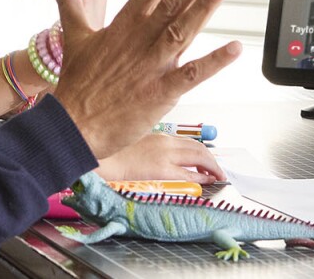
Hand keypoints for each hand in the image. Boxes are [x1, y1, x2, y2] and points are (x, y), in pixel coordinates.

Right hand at [51, 0, 240, 160]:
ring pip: (182, 32)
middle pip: (171, 4)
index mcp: (122, 27)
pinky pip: (192, 74)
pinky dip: (214, 62)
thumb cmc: (76, 85)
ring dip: (204, 10)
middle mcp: (140, 42)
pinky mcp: (161, 92)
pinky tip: (235, 48)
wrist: (72, 126)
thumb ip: (71, 7)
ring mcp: (152, 66)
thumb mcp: (75, 39)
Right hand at [95, 133, 225, 183]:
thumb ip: (147, 147)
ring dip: (212, 166)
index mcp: (155, 133)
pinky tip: (207, 181)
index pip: (186, 140)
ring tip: (218, 176)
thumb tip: (155, 159)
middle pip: (197, 147)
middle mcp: (163, 140)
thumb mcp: (131, 143)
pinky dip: (202, 176)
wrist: (94, 156)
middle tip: (219, 170)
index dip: (201, 150)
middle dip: (212, 159)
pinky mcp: (159, 169)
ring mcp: (163, 154)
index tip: (207, 159)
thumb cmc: (107, 153)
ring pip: (198, 156)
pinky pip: (188, 173)